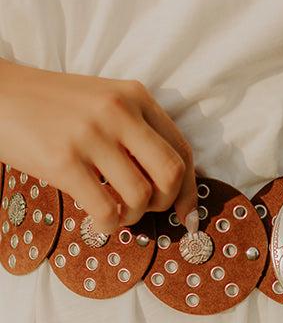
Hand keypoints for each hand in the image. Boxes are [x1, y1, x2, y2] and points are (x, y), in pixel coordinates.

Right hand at [0, 58, 197, 233]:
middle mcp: (118, 112)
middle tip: (143, 209)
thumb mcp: (103, 103)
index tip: (187, 216)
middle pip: (171, 174)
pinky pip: (106, 210)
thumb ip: (136, 132)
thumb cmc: (52, 108)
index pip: (182, 150)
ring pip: (140, 197)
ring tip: (114, 212)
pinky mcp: (64, 161)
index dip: (190, 191)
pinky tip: (97, 220)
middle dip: (164, 204)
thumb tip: (171, 187)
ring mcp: (91, 135)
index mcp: (135, 96)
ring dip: (131, 217)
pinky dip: (108, 225)